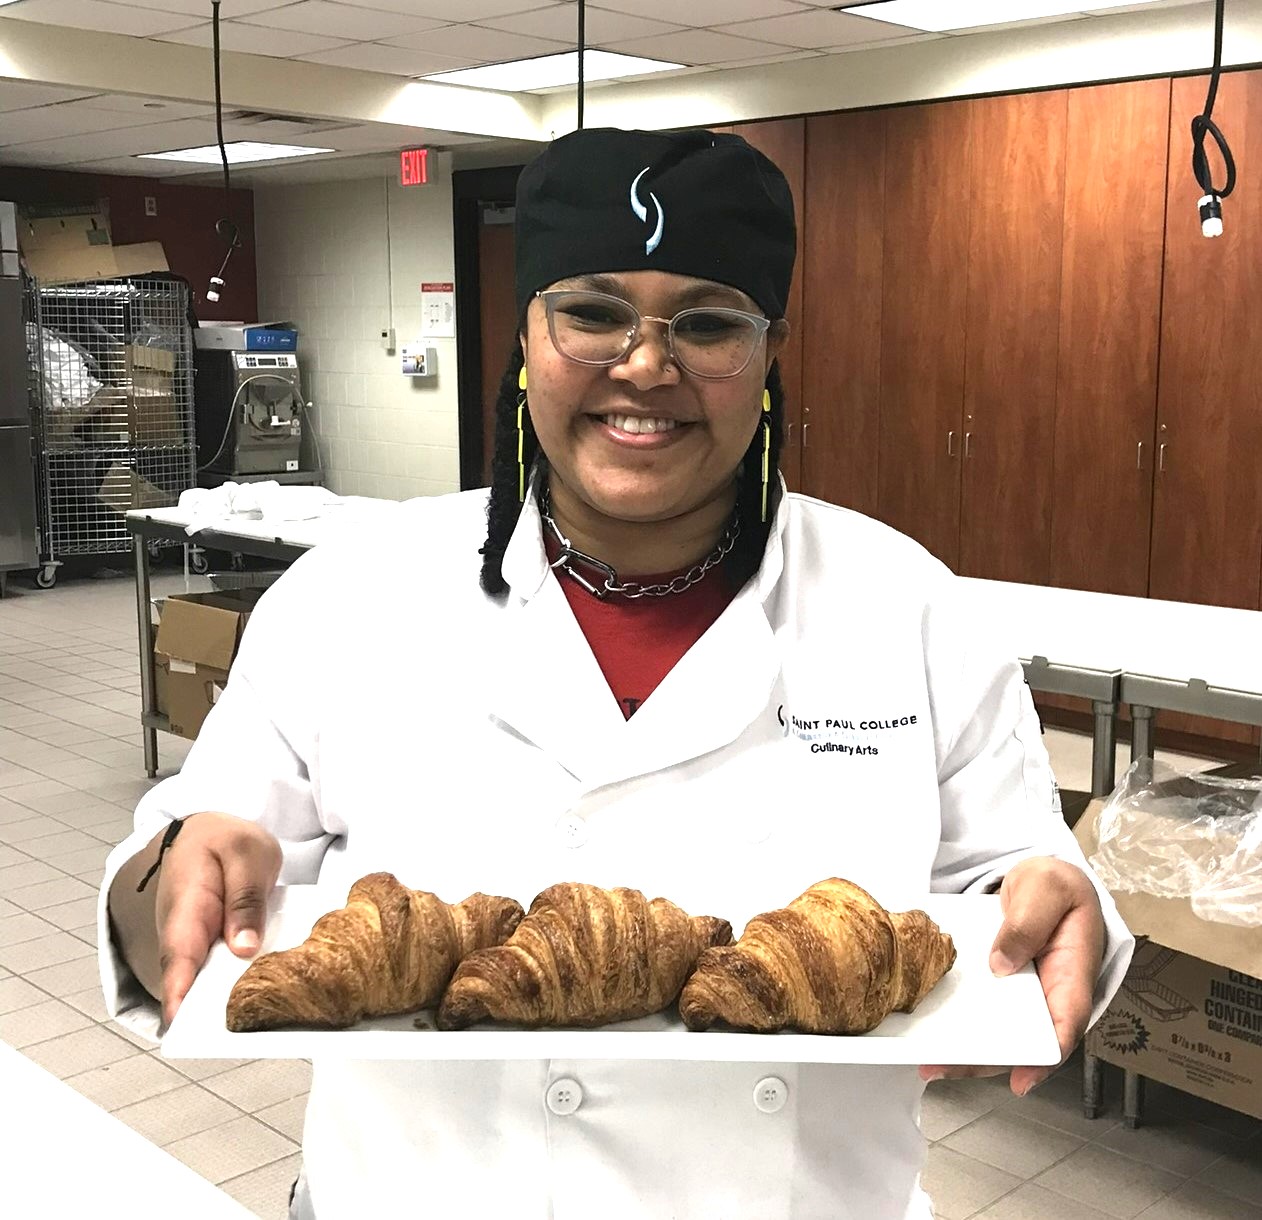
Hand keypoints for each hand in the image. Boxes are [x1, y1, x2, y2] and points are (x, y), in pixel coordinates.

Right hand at [154, 813, 281, 1024]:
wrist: (208, 831)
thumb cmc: (224, 841)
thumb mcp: (245, 854)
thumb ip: (245, 898)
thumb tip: (244, 948)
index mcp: (186, 909)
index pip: (177, 960)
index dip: (178, 996)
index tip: (184, 1027)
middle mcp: (186, 935)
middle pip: (194, 982)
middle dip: (214, 1011)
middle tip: (247, 1031)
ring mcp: (200, 943)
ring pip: (214, 980)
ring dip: (236, 999)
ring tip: (270, 1018)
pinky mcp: (218, 945)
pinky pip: (230, 969)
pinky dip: (248, 980)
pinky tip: (278, 991)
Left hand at [919, 856, 1105, 1096]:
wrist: (1042, 876)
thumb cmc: (1055, 884)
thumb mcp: (1047, 889)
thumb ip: (1028, 923)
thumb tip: (1002, 963)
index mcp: (1073, 974)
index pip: (1066, 1024)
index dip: (1045, 1056)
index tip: (1021, 1078)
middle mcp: (1048, 994)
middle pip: (1024, 1039)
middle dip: (988, 1061)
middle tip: (945, 1067)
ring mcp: (1023, 993)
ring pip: (1000, 1031)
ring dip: (968, 1050)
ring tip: (929, 1062)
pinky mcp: (1001, 984)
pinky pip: (983, 1009)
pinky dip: (961, 1022)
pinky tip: (931, 1032)